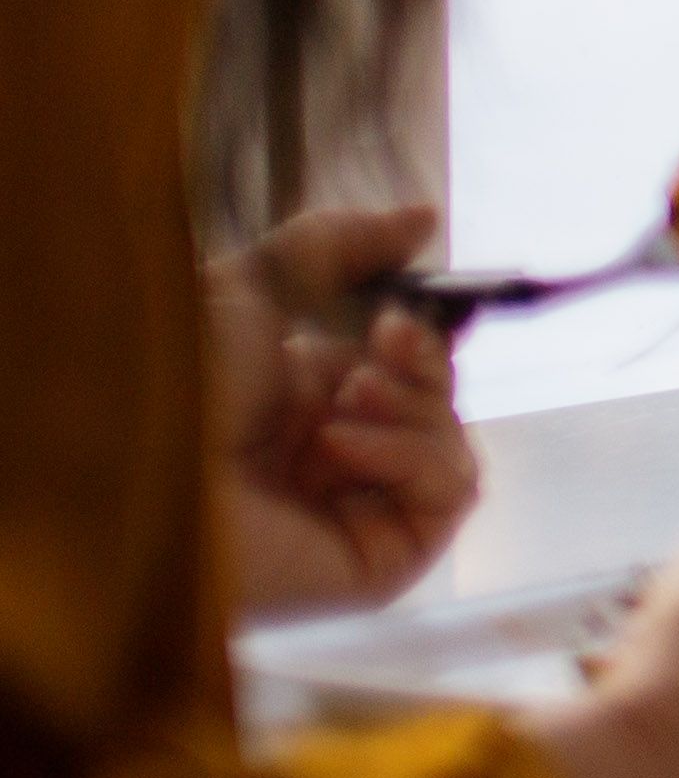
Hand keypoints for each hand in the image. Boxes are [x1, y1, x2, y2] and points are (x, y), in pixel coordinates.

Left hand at [211, 206, 477, 618]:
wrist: (130, 476)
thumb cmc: (178, 381)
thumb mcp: (254, 285)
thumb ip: (339, 243)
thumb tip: (424, 216)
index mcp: (305, 400)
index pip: (405, 369)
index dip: (418, 337)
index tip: (395, 314)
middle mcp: (333, 457)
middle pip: (437, 403)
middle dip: (422, 363)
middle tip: (382, 342)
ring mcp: (354, 511)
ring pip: (449, 448)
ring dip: (417, 409)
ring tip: (348, 401)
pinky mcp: (375, 561)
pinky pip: (444, 498)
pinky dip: (414, 459)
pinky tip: (344, 446)